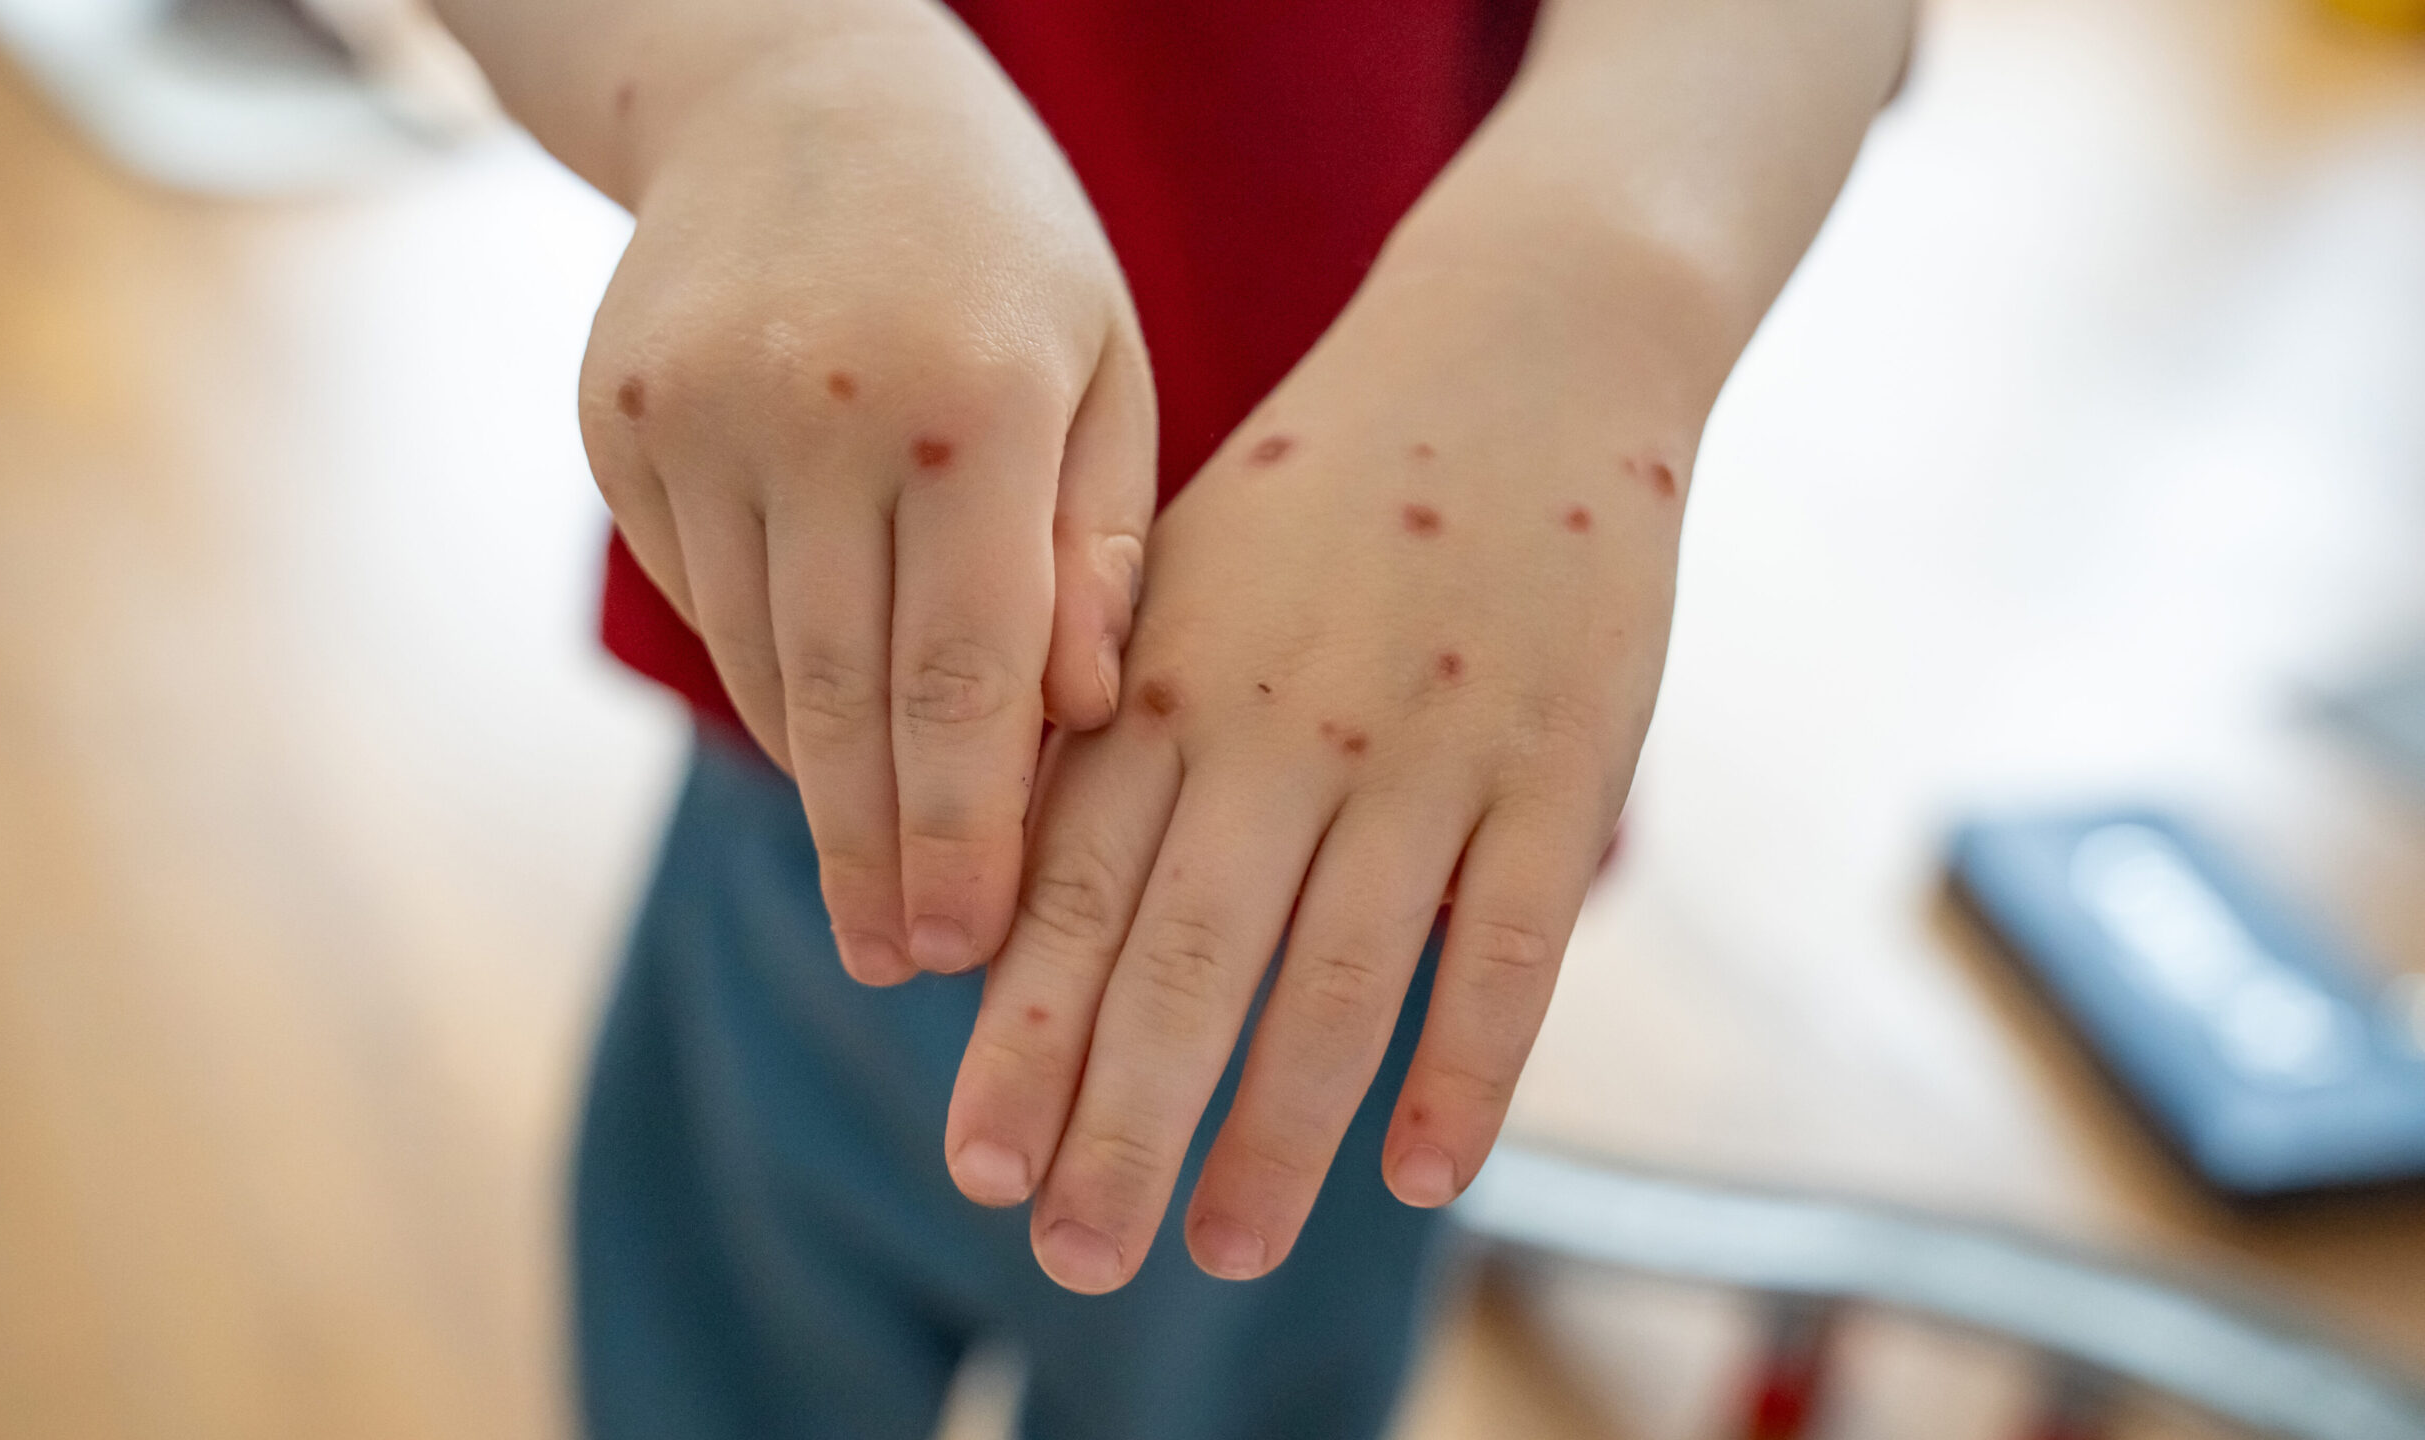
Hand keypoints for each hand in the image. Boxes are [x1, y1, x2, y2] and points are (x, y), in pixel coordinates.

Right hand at [576, 10, 1153, 984]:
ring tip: (868, 899)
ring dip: (817, 792)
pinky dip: (765, 683)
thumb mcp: (1100, 362)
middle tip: (910, 972)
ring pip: (762, 663)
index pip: (966, 670)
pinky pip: (702, 598)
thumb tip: (1079, 724)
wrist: (790, 87)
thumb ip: (1097, 547)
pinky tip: (816, 746)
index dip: (969, 829)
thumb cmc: (997, 245)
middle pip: (846, 697)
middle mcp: (817, 408)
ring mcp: (693, 413)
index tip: (974, 948)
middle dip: (881, 856)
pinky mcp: (614, 422)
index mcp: (974, 397)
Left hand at [943, 246, 1709, 1288]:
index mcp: (1169, 684)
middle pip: (1188, 962)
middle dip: (1122, 1123)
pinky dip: (1467, 1066)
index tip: (979, 1165)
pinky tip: (1422, 1177)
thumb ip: (1097, 740)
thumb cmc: (1317, 496)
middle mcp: (1282, 726)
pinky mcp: (1564, 764)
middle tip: (1076, 1258)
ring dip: (1279, 1130)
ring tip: (1224, 1248)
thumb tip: (1000, 925)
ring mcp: (1429, 748)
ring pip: (1341, 975)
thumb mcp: (1173, 586)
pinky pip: (1513, 945)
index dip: (1023, 1040)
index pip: (1073, 892)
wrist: (1520, 355)